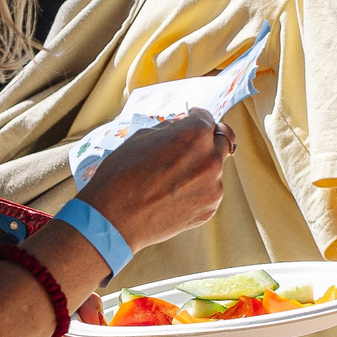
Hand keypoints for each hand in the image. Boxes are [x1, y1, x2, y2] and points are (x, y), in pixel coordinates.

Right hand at [79, 110, 232, 251]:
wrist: (114, 220)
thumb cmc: (121, 175)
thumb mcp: (141, 137)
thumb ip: (169, 128)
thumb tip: (182, 124)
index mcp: (195, 134)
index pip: (206, 117)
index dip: (194, 117)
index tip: (189, 121)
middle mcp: (211, 158)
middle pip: (222, 139)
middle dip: (207, 139)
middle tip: (190, 145)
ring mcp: (213, 186)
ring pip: (215, 168)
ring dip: (201, 166)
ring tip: (172, 177)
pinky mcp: (209, 209)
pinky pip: (209, 191)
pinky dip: (197, 189)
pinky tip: (173, 194)